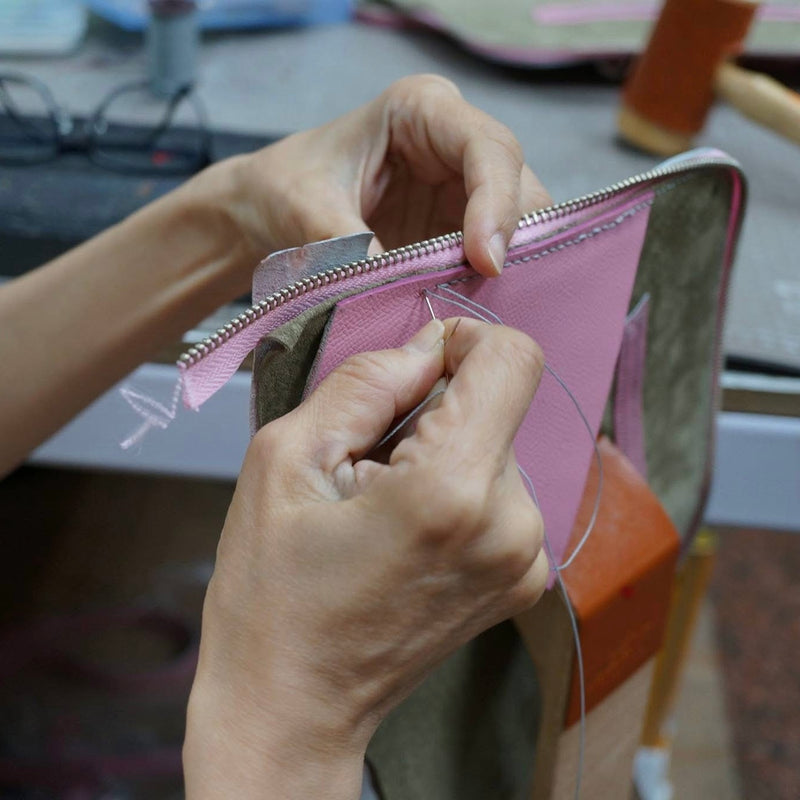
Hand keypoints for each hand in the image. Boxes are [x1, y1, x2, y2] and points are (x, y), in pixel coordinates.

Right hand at [184, 318, 547, 799]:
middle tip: (368, 467)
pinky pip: (501, 492)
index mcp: (452, 489)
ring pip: (496, 447)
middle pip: (497, 406)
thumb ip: (365, 381)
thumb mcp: (285, 459)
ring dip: (441, 454)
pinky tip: (407, 532)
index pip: (514, 360)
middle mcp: (512, 524)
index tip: (416, 368)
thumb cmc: (273, 592)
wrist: (296, 704)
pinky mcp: (525, 578)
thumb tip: (427, 345)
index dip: (466, 343)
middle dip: (434, 413)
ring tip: (382, 509)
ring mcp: (526, 558)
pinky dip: (457, 490)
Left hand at [202, 74, 549, 286]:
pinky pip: (492, 255)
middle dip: (515, 240)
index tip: (486, 259)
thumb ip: (353, 246)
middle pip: (518, 186)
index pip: (488, 148)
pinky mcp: (456, 228)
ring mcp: (461, 188)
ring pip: (516, 225)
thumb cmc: (284, 188)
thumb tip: (401, 293)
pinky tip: (476, 307)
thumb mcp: (308, 210)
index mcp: (421, 110)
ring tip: (488, 305)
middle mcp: (454, 144)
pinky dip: (490, 283)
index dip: (498, 203)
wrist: (267, 209)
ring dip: (508, 266)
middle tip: (500, 292)